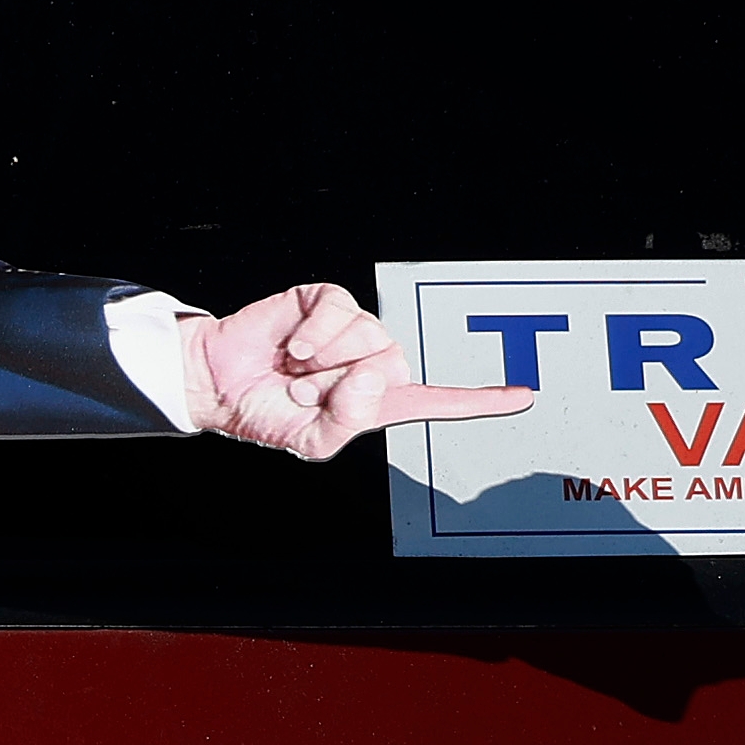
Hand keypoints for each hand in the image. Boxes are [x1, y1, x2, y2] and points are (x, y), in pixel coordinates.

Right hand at [182, 283, 529, 458]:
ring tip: (296, 369)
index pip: (437, 400)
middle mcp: (374, 362)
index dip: (480, 400)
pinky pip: (340, 311)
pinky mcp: (328, 302)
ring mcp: (354, 328)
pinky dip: (315, 334)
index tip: (523, 395)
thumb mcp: (308, 441)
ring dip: (324, 361)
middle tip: (304, 390)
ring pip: (369, 337)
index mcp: (378, 402)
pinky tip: (293, 346)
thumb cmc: (267, 414)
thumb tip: (371, 376)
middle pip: (393, 367)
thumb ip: (345, 423)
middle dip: (341, 384)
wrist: (221, 384)